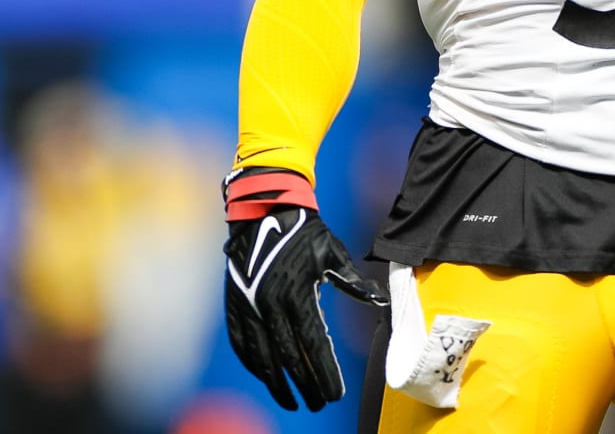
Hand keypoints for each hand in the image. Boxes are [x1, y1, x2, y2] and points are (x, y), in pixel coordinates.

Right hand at [223, 168, 386, 410]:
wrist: (264, 209)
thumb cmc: (305, 231)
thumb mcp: (333, 253)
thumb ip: (354, 282)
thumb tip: (379, 302)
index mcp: (297, 294)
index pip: (314, 345)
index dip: (324, 372)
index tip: (335, 393)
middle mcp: (271, 305)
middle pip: (289, 358)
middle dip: (306, 385)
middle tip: (319, 404)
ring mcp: (249, 307)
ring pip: (262, 358)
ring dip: (277, 384)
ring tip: (293, 402)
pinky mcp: (235, 305)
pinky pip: (242, 344)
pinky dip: (253, 365)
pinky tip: (265, 378)